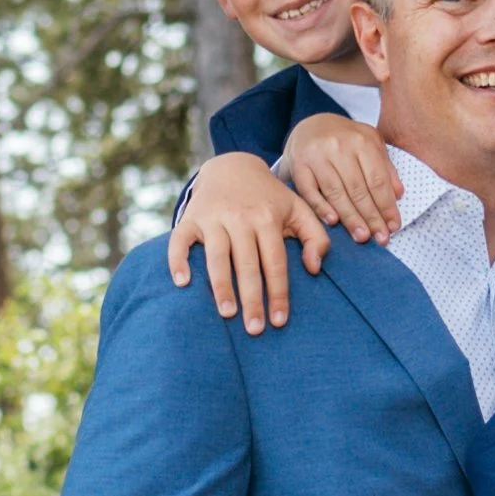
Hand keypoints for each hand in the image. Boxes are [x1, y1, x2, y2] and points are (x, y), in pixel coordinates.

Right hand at [169, 154, 330, 328]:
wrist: (232, 166)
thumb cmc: (269, 198)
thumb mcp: (299, 209)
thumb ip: (317, 237)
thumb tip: (314, 269)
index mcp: (268, 219)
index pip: (275, 262)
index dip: (278, 293)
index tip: (278, 321)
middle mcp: (240, 218)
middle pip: (247, 265)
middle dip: (252, 299)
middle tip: (254, 330)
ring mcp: (213, 218)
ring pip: (217, 256)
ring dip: (220, 286)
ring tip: (226, 313)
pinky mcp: (190, 218)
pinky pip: (180, 241)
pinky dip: (178, 260)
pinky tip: (182, 282)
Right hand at [281, 112, 404, 241]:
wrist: (309, 126)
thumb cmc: (344, 140)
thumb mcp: (370, 144)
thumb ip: (385, 167)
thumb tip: (398, 194)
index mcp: (361, 141)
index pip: (377, 180)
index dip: (387, 206)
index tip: (394, 226)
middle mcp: (339, 147)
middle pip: (358, 189)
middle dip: (371, 217)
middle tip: (380, 238)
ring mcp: (317, 156)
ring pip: (336, 193)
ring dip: (350, 218)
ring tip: (362, 237)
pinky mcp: (299, 166)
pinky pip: (310, 191)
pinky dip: (321, 207)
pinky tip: (333, 222)